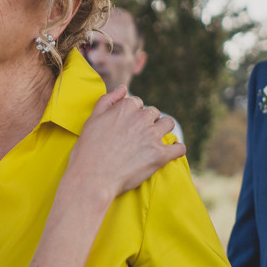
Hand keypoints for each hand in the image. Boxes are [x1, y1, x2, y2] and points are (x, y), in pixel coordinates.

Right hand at [69, 86, 185, 198]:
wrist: (92, 178)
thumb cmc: (88, 150)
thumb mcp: (92, 119)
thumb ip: (108, 100)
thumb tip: (124, 88)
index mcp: (125, 107)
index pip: (137, 103)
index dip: (132, 113)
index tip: (128, 125)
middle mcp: (141, 118)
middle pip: (154, 112)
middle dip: (148, 121)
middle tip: (138, 135)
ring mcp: (152, 136)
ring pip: (168, 124)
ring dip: (163, 129)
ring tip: (155, 140)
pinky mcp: (160, 155)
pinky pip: (179, 148)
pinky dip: (177, 149)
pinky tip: (171, 152)